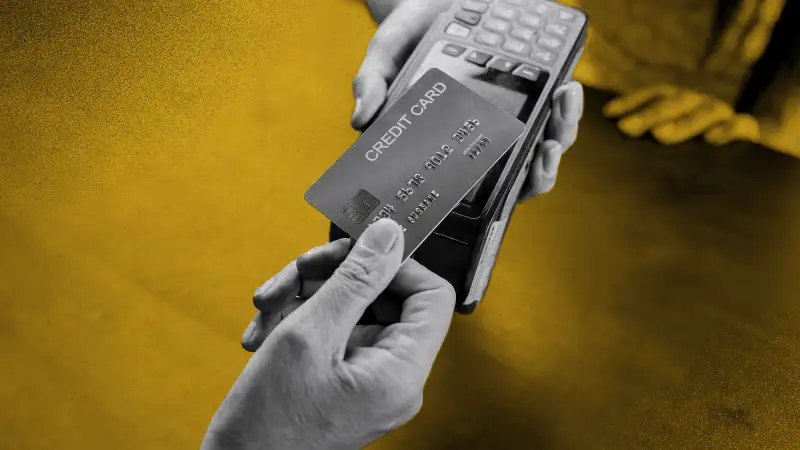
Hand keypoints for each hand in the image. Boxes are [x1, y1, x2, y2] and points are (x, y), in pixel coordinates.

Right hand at [201, 219, 455, 449]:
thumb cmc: (269, 425)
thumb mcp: (311, 334)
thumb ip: (355, 279)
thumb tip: (388, 237)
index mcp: (402, 372)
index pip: (432, 296)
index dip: (398, 264)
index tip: (359, 249)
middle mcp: (393, 376)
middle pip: (384, 296)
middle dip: (335, 276)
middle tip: (300, 271)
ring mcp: (368, 378)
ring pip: (351, 308)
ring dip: (306, 296)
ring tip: (269, 306)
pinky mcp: (344, 378)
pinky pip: (333, 330)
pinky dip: (298, 320)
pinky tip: (265, 331)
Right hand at [355, 0, 583, 200]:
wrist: (433, 2)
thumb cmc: (409, 37)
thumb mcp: (386, 55)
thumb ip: (373, 84)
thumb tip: (360, 121)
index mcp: (452, 145)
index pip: (477, 187)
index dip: (498, 196)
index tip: (504, 184)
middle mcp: (487, 138)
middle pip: (522, 172)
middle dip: (541, 167)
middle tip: (545, 147)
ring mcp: (515, 115)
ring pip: (547, 141)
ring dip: (562, 129)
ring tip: (563, 103)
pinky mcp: (535, 89)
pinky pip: (557, 109)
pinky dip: (566, 104)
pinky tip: (567, 84)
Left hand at [602, 84, 760, 145]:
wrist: (746, 163)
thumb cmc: (691, 155)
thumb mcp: (666, 140)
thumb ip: (644, 134)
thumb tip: (603, 134)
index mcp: (678, 103)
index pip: (655, 95)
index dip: (632, 101)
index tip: (608, 114)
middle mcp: (699, 104)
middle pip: (674, 102)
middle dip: (649, 115)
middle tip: (625, 128)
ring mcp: (724, 116)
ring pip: (705, 112)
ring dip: (682, 123)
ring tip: (659, 135)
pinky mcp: (750, 131)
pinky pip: (743, 126)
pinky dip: (730, 129)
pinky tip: (713, 139)